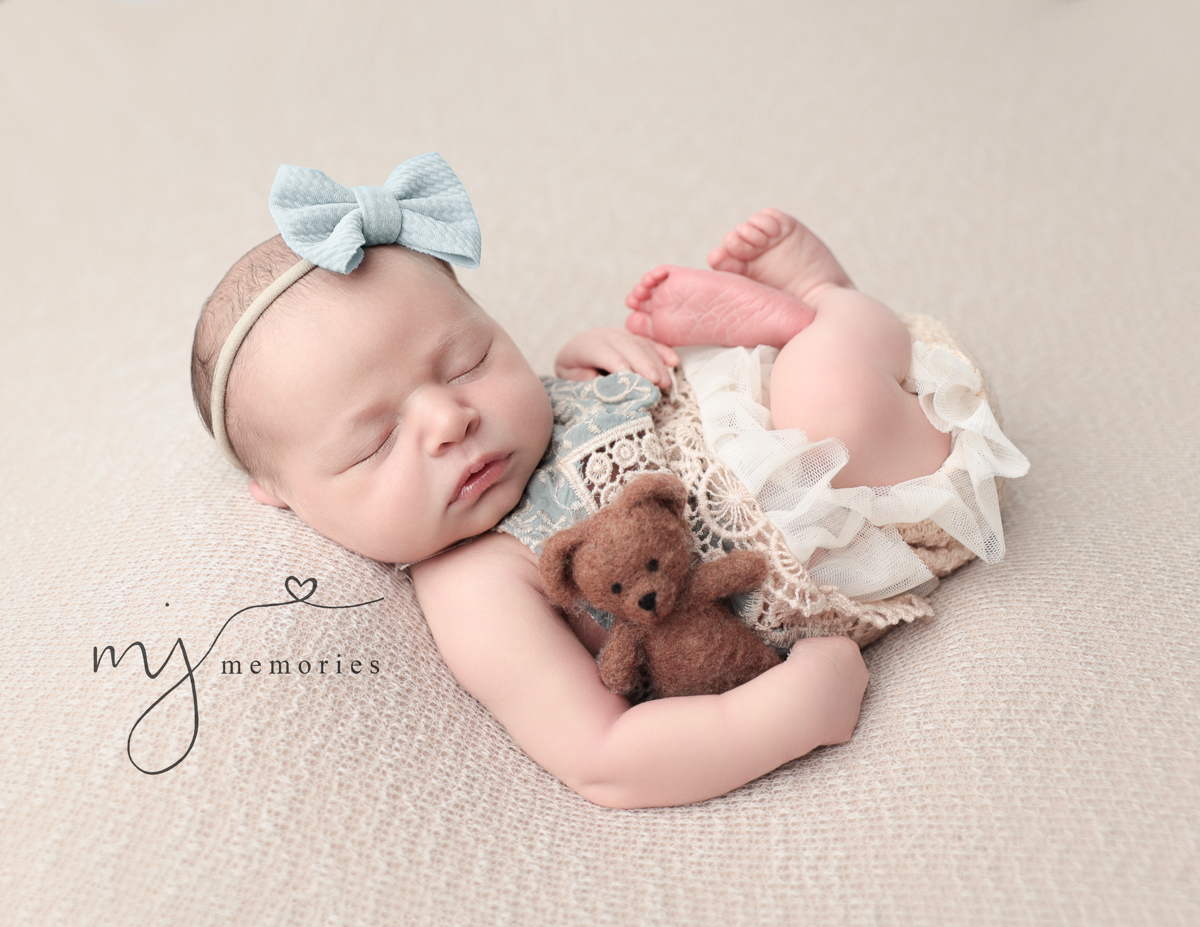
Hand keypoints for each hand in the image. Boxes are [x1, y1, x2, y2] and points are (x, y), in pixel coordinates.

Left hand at [555, 327, 679, 388]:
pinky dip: (664, 352)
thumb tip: (600, 380)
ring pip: (641, 345)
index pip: (599, 350)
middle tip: (654, 381)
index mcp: (584, 346)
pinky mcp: (635, 340)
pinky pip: (652, 344)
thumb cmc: (576, 374)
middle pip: (625, 345)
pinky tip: (674, 362)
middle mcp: (605, 336)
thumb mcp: (571, 380)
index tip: (626, 372)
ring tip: (664, 382)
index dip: (613, 360)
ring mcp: (622, 336)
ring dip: (656, 363)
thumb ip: (583, 380)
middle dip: (641, 363)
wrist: (577, 359)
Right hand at [787, 635, 868, 745]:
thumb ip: (817, 651)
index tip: (810, 662)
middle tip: (810, 683)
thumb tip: (812, 658)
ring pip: (843, 701)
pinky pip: (836, 721)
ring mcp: (856, 701)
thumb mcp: (806, 645)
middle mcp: (860, 674)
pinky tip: (809, 717)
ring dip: (829, 701)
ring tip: (806, 701)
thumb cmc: (802, 666)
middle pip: (847, 675)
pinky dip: (825, 720)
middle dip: (832, 679)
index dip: (823, 657)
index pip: (840, 650)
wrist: (805, 694)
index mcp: (849, 650)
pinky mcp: (848, 724)